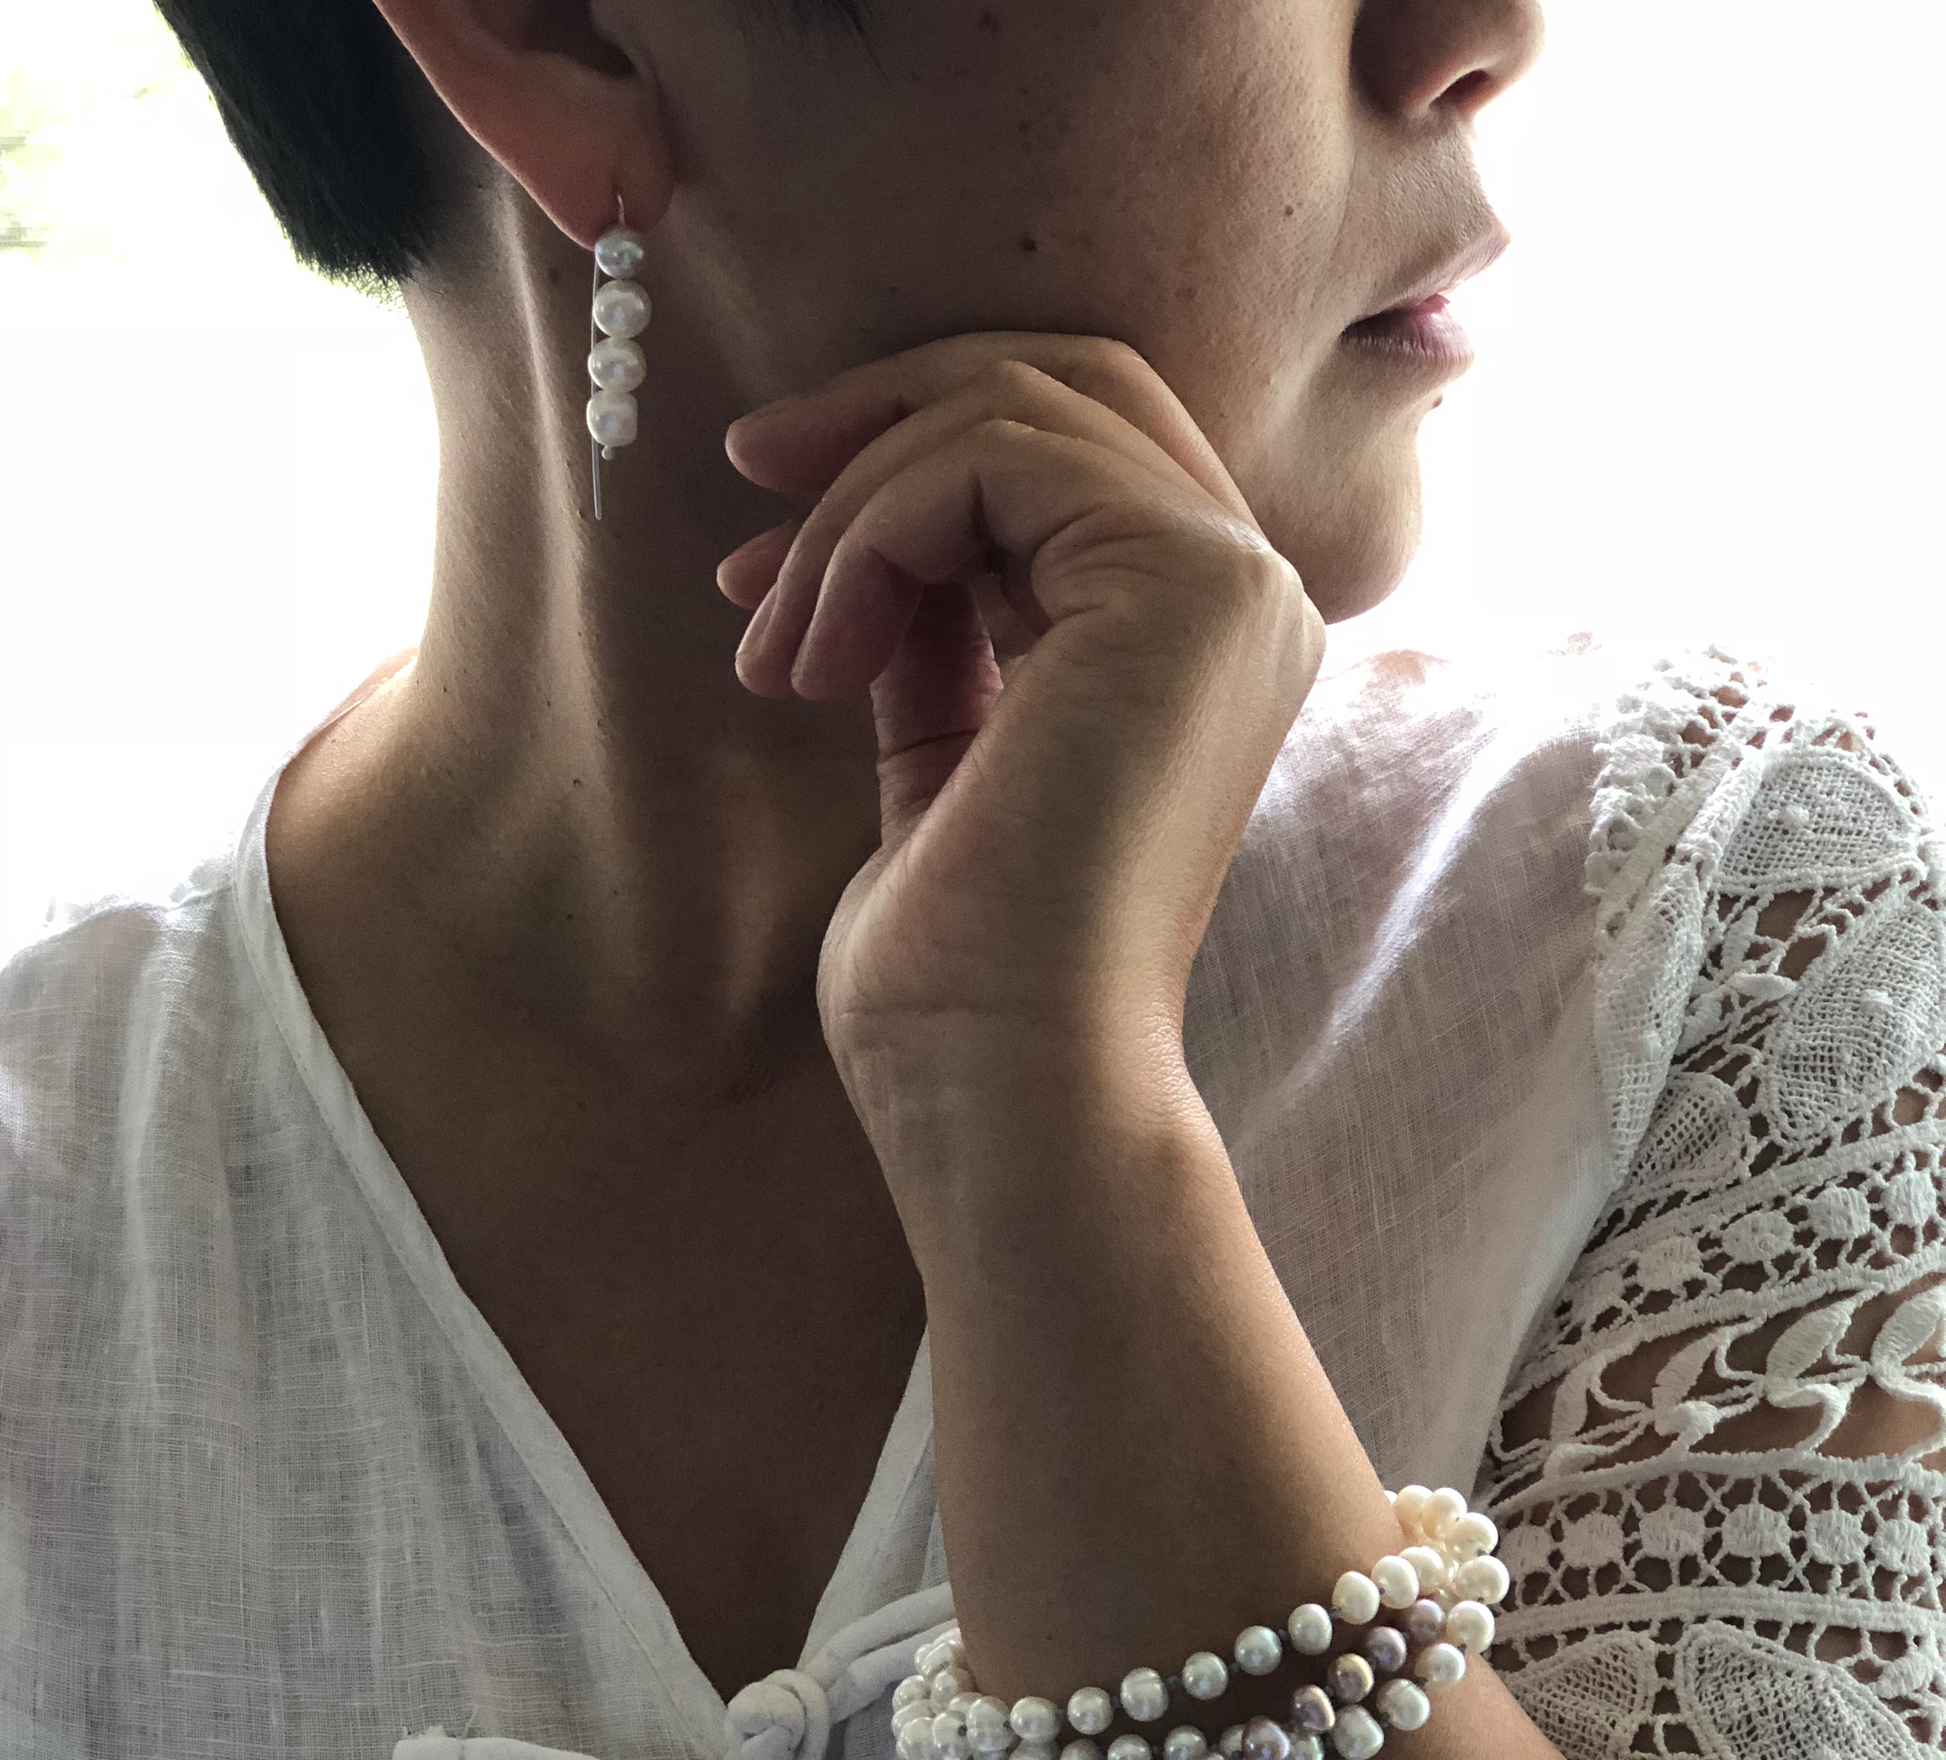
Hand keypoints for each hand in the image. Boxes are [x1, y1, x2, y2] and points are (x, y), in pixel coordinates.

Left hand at [718, 334, 1324, 1122]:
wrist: (1006, 1086)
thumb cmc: (963, 976)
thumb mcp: (938, 756)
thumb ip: (937, 636)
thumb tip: (871, 539)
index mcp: (1197, 638)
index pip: (1072, 445)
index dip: (909, 448)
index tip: (767, 526)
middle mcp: (1244, 594)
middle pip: (1060, 382)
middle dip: (882, 413)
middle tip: (746, 474)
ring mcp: (1232, 583)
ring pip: (1009, 413)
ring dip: (850, 507)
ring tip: (770, 648)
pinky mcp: (1188, 586)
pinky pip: (989, 460)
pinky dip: (866, 532)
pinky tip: (809, 663)